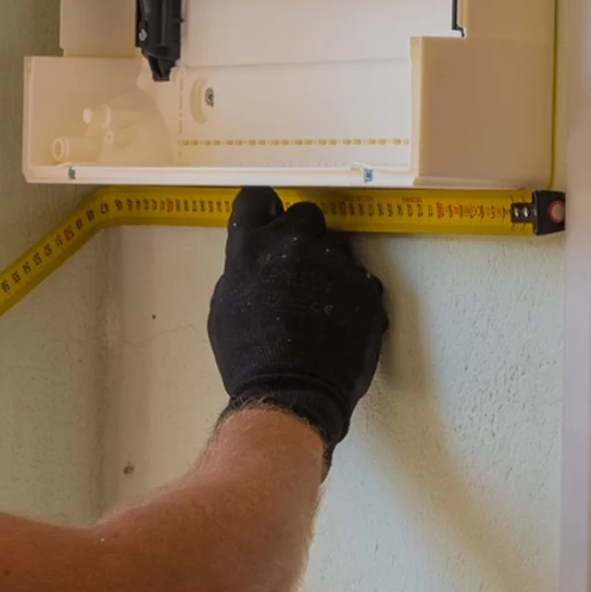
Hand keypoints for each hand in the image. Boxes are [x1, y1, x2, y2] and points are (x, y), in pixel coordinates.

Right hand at [207, 188, 387, 466]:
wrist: (290, 393)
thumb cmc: (249, 358)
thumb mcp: (225, 307)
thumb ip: (243, 271)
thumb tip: (256, 261)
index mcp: (250, 248)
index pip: (256, 198)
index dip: (265, 208)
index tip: (270, 219)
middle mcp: (293, 244)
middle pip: (306, 214)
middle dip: (303, 235)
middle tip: (299, 267)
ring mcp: (334, 263)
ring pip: (337, 247)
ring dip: (329, 267)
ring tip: (321, 305)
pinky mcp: (365, 287)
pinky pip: (359, 279)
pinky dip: (351, 295)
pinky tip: (339, 322)